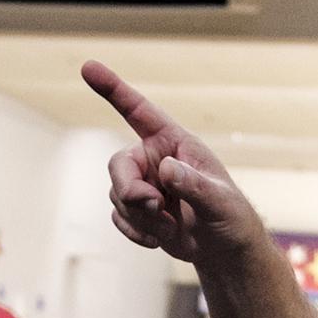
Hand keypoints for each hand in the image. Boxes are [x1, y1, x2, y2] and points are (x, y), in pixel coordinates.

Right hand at [81, 60, 263, 264]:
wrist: (223, 250)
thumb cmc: (230, 217)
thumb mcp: (220, 200)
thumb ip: (194, 185)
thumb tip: (167, 168)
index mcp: (174, 143)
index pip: (139, 111)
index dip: (113, 89)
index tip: (88, 67)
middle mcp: (154, 159)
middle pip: (118, 164)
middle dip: (130, 191)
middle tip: (156, 208)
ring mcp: (144, 184)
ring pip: (117, 195)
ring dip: (141, 218)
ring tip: (170, 227)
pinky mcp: (136, 210)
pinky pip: (118, 217)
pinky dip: (135, 232)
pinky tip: (159, 239)